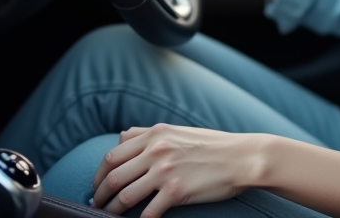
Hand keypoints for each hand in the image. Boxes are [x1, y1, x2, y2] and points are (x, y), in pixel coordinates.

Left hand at [91, 124, 260, 216]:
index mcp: (154, 134)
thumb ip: (149, 134)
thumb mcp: (177, 130)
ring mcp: (165, 171)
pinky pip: (148, 212)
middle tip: (97, 203)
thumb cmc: (213, 145)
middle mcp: (156, 150)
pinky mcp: (176, 191)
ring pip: (124, 195)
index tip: (97, 184)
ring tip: (109, 215)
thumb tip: (122, 136)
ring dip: (112, 209)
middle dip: (99, 193)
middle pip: (112, 175)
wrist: (242, 157)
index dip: (99, 173)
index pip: (113, 154)